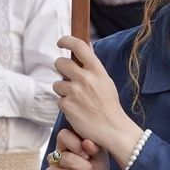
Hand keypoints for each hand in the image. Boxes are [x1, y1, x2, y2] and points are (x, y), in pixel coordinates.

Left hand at [54, 35, 143, 164]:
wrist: (112, 128)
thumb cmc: (109, 104)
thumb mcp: (105, 81)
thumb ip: (93, 66)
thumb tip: (86, 46)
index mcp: (97, 70)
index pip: (79, 46)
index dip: (66, 41)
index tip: (61, 42)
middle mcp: (85, 78)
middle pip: (60, 63)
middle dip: (60, 68)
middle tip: (67, 76)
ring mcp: (74, 92)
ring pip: (57, 84)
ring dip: (63, 90)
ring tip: (76, 99)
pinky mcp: (67, 105)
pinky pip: (59, 100)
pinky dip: (66, 105)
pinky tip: (77, 110)